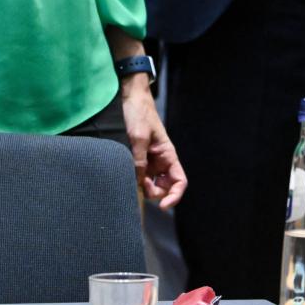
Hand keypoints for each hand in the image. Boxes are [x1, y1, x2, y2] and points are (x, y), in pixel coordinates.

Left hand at [118, 75, 187, 208]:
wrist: (129, 98)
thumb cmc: (139, 114)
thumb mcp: (138, 137)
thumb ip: (138, 161)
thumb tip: (137, 183)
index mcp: (168, 155)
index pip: (179, 181)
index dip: (174, 196)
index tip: (163, 206)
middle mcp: (160, 161)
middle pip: (164, 187)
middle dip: (153, 192)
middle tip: (139, 185)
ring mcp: (148, 161)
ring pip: (149, 184)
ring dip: (141, 186)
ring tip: (129, 174)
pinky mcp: (136, 159)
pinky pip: (138, 175)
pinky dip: (133, 178)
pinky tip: (125, 173)